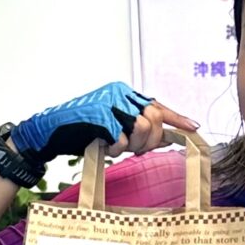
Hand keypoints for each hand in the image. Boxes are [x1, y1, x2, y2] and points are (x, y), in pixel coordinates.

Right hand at [10, 81, 198, 161]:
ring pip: (142, 127)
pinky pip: (123, 138)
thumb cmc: (83, 132)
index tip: (194, 128)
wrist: (50, 133)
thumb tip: (170, 137)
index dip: (177, 118)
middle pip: (155, 118)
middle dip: (151, 140)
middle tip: (137, 150)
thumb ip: (141, 130)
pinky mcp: (100, 115)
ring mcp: (110, 102)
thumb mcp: (117, 129)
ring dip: (134, 145)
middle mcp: (120, 93)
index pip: (158, 106)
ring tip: (119, 147)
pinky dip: (116, 148)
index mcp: (125, 94)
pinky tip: (105, 146)